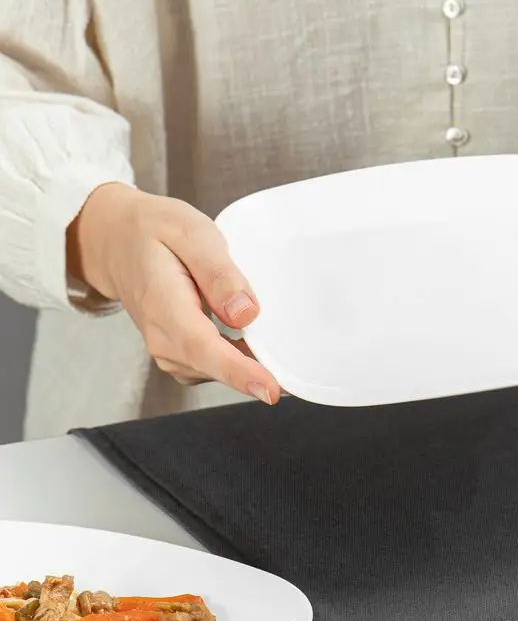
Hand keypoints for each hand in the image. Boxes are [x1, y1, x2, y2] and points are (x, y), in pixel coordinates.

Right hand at [67, 184, 280, 403]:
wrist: (117, 243)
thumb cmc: (156, 232)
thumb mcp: (190, 231)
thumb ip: (219, 272)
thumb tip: (246, 313)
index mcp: (163, 303)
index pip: (203, 347)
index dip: (238, 372)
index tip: (271, 389)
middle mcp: (161, 337)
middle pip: (214, 367)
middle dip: (256, 376)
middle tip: (299, 375)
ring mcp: (168, 352)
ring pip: (217, 372)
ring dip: (250, 368)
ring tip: (281, 353)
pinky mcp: (180, 357)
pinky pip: (215, 369)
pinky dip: (240, 363)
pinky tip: (258, 347)